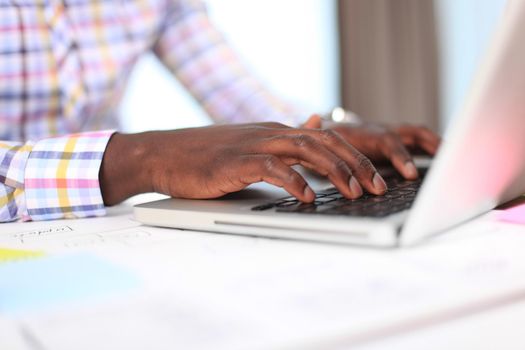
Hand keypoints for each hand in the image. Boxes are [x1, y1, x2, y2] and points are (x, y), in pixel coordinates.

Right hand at [99, 123, 388, 204]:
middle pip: (324, 141)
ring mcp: (253, 145)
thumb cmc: (207, 157)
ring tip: (354, 191)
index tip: (375, 177)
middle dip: (356, 163)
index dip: (354, 156)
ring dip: (334, 170)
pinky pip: (272, 167)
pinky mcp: (235, 161)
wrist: (165, 154)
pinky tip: (308, 196)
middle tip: (377, 187)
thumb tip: (314, 127)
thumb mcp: (251, 146)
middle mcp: (270, 133)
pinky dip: (294, 180)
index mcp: (276, 132)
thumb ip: (284, 142)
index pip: (325, 138)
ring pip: (305, 149)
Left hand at [303, 115, 440, 179]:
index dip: (401, 157)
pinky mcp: (398, 144)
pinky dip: (434, 152)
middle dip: (431, 146)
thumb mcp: (320, 139)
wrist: (330, 134)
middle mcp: (382, 130)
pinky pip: (420, 146)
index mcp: (364, 132)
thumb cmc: (326, 140)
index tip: (411, 174)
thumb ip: (318, 131)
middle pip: (412, 133)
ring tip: (455, 162)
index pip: (387, 142)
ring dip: (438, 146)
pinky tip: (447, 165)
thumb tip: (315, 118)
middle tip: (447, 162)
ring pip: (420, 136)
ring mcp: (392, 135)